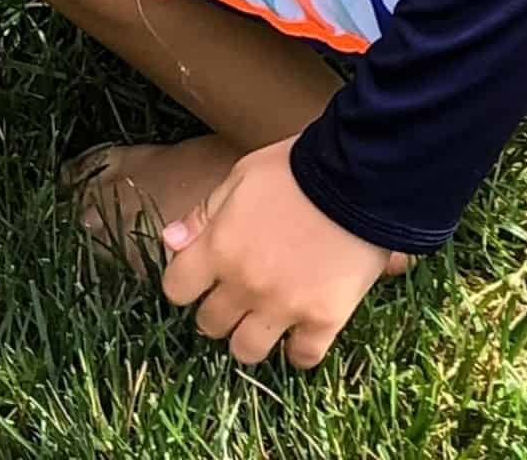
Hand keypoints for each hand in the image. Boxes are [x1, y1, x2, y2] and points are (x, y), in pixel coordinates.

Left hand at [161, 137, 390, 368]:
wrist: (356, 179)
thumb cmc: (293, 169)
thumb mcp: (239, 177)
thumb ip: (203, 214)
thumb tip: (170, 240)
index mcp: (218, 247)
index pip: (177, 290)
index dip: (185, 283)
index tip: (199, 277)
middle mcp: (244, 284)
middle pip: (209, 324)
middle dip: (216, 310)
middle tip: (234, 295)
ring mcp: (284, 306)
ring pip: (247, 350)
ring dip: (249, 336)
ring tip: (262, 319)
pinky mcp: (325, 319)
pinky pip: (302, 357)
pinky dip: (299, 349)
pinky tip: (301, 332)